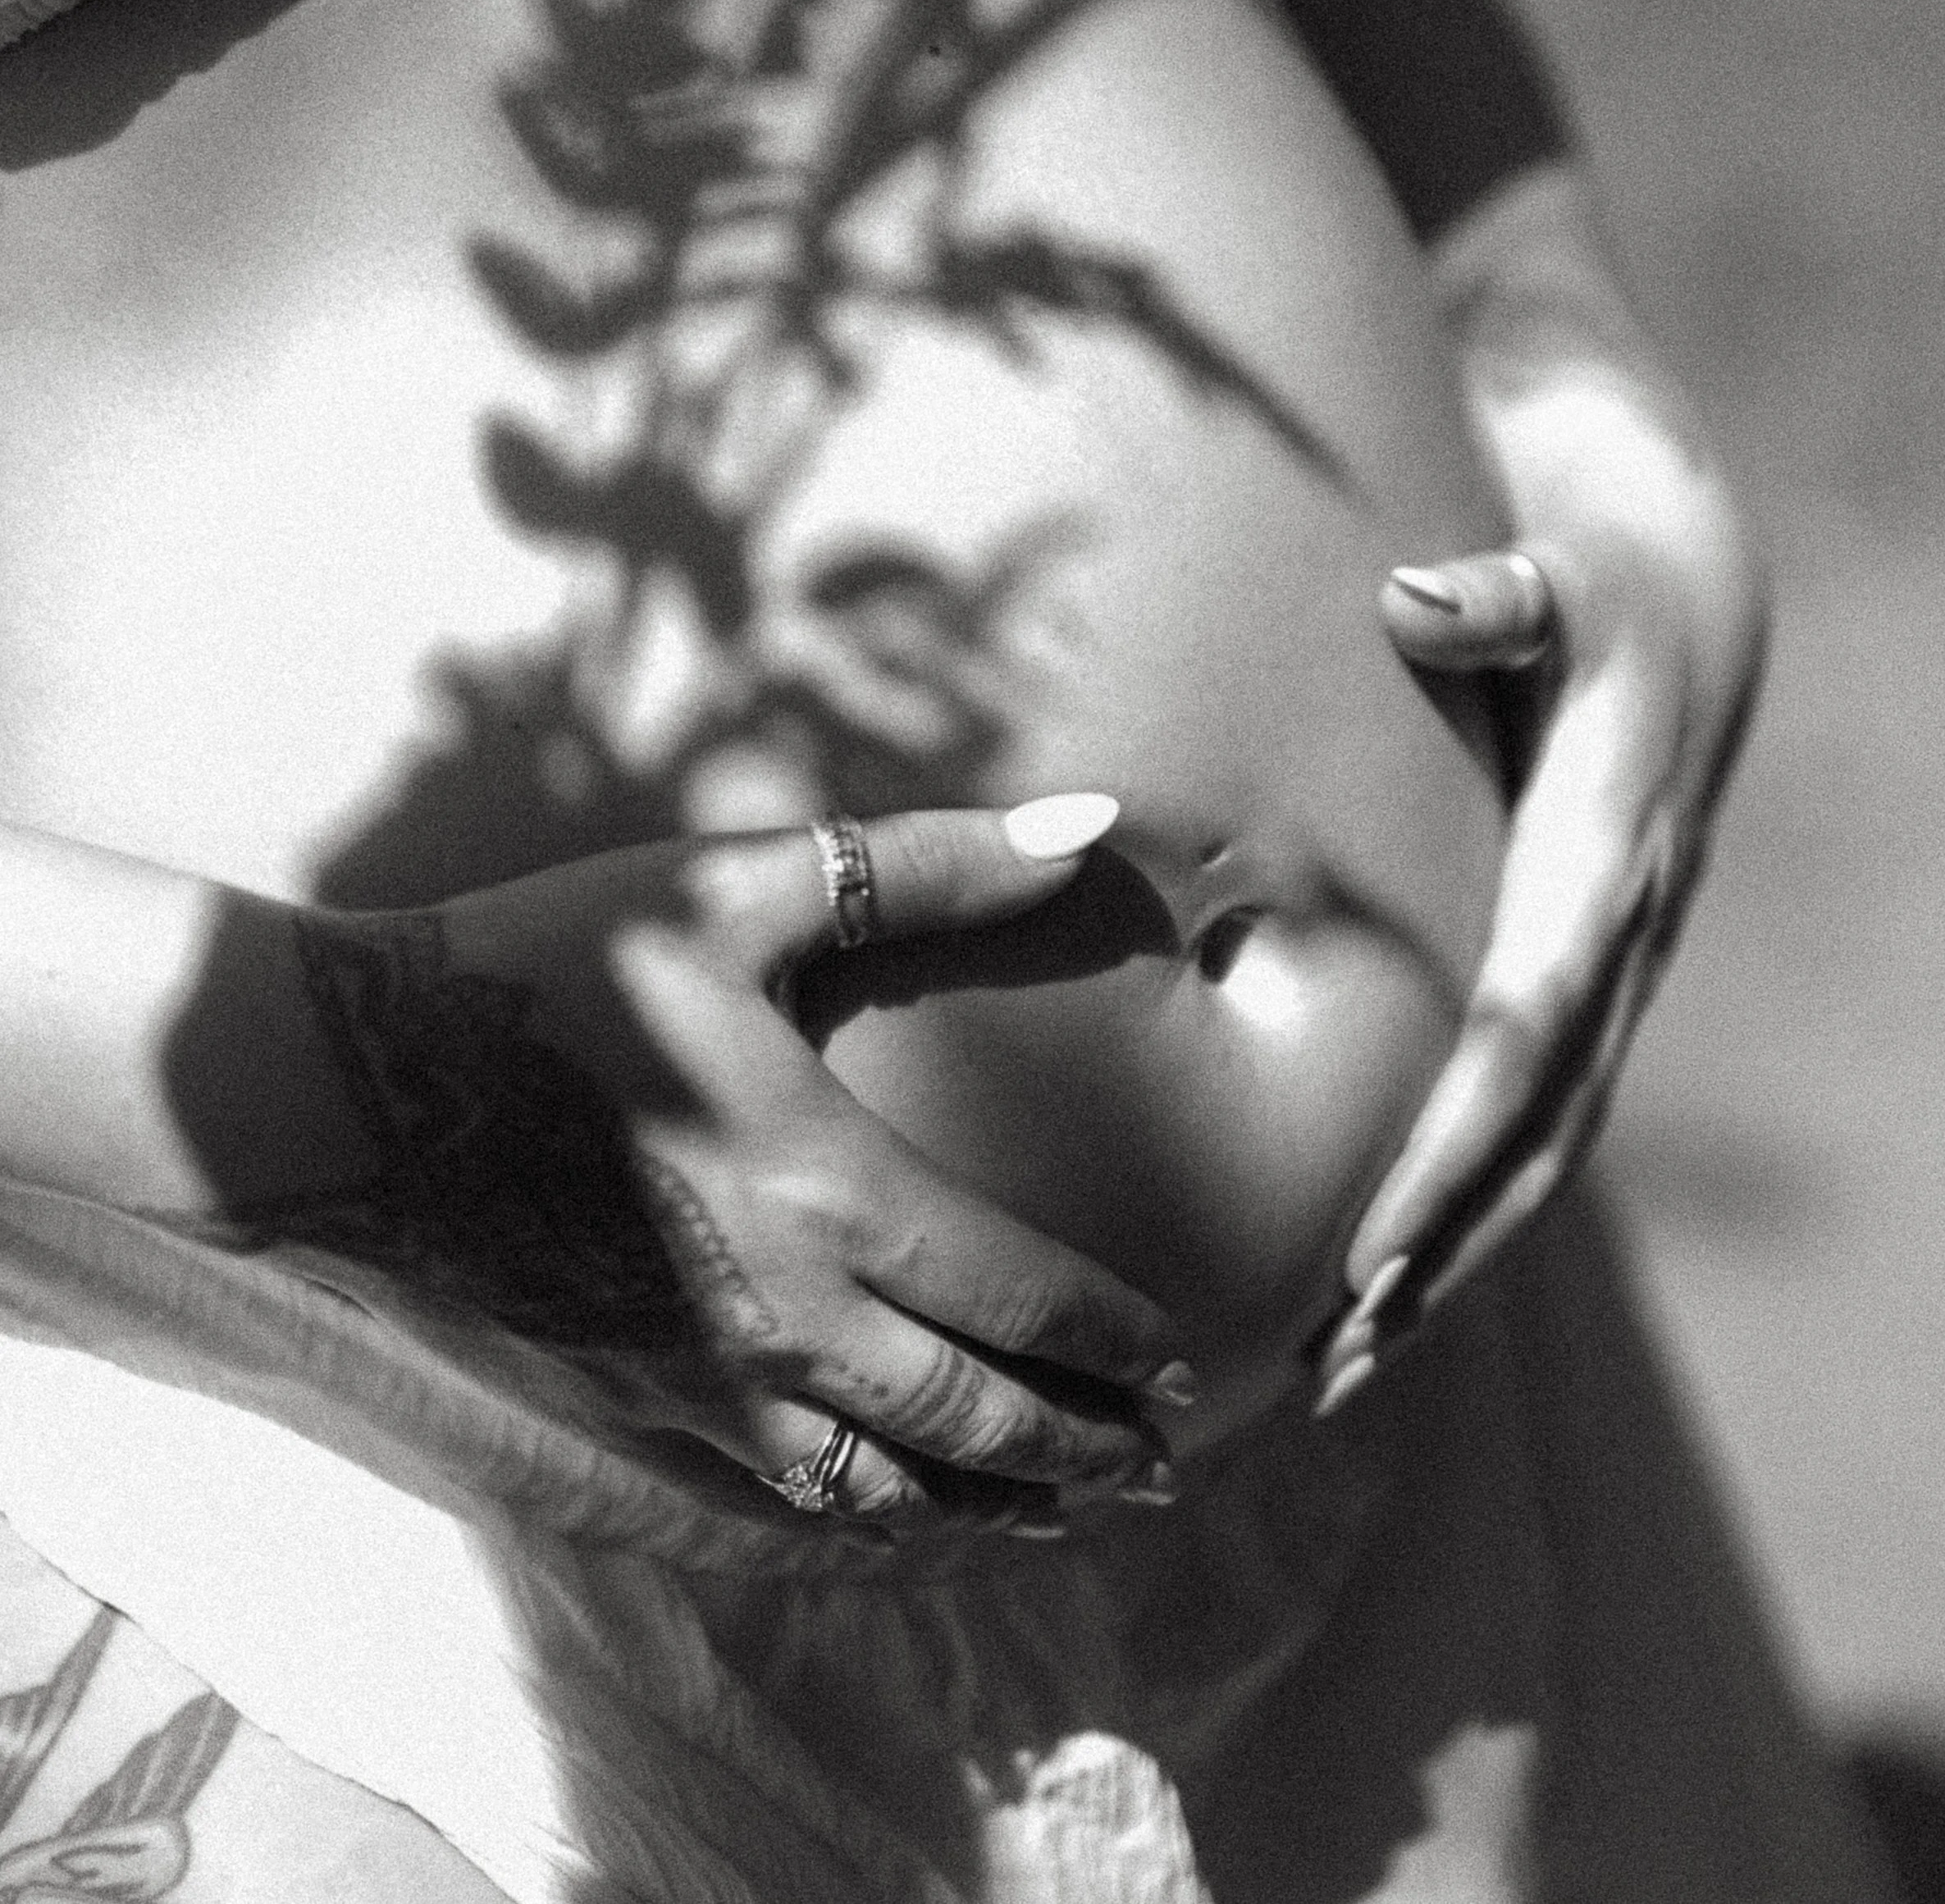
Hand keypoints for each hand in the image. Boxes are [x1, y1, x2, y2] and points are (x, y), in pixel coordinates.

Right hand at [421, 799, 1189, 1530]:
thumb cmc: (556, 968)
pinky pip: (780, 1492)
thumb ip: (926, 863)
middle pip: (973, 1418)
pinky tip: (891, 1512)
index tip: (1188, 1365)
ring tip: (1062, 1515)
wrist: (360, 1084)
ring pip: (885, 1485)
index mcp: (829, 1189)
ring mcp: (706, 1373)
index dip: (1116, 1343)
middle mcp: (786, 1313)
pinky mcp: (636, 1392)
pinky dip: (867, 1516)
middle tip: (1160, 1472)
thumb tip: (1091, 826)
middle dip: (1082, 1452)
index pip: (1020, 1297)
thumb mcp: (740, 890)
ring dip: (990, 1505)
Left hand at [1316, 168, 1767, 1408]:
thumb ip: (1502, 593)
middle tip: (1334, 1364)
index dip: (1447, 1149)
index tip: (1367, 1256)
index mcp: (1605, 849)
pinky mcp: (1579, 944)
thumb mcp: (1566, 556)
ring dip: (1453, 1244)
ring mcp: (1606, 945)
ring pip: (1544, 1131)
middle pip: (1537, 1124)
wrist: (1688, 560)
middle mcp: (1616, 922)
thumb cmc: (1603, 552)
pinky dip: (1470, 1179)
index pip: (1521, 1036)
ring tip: (1349, 1357)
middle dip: (1442, 1247)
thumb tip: (1416, 603)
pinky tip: (1396, 1251)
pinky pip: (1533, 1087)